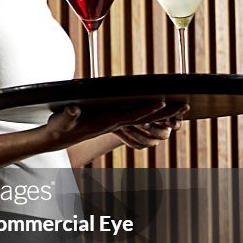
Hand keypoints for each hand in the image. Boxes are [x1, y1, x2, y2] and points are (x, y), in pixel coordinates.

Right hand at [45, 101, 188, 148]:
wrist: (57, 139)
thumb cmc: (60, 128)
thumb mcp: (62, 120)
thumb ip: (68, 115)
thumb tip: (74, 109)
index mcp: (106, 122)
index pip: (131, 117)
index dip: (146, 110)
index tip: (163, 104)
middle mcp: (115, 125)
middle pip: (145, 120)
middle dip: (166, 114)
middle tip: (185, 107)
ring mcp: (115, 124)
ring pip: (145, 120)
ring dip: (163, 115)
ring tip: (180, 109)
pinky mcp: (113, 123)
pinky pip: (137, 120)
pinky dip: (151, 116)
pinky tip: (160, 112)